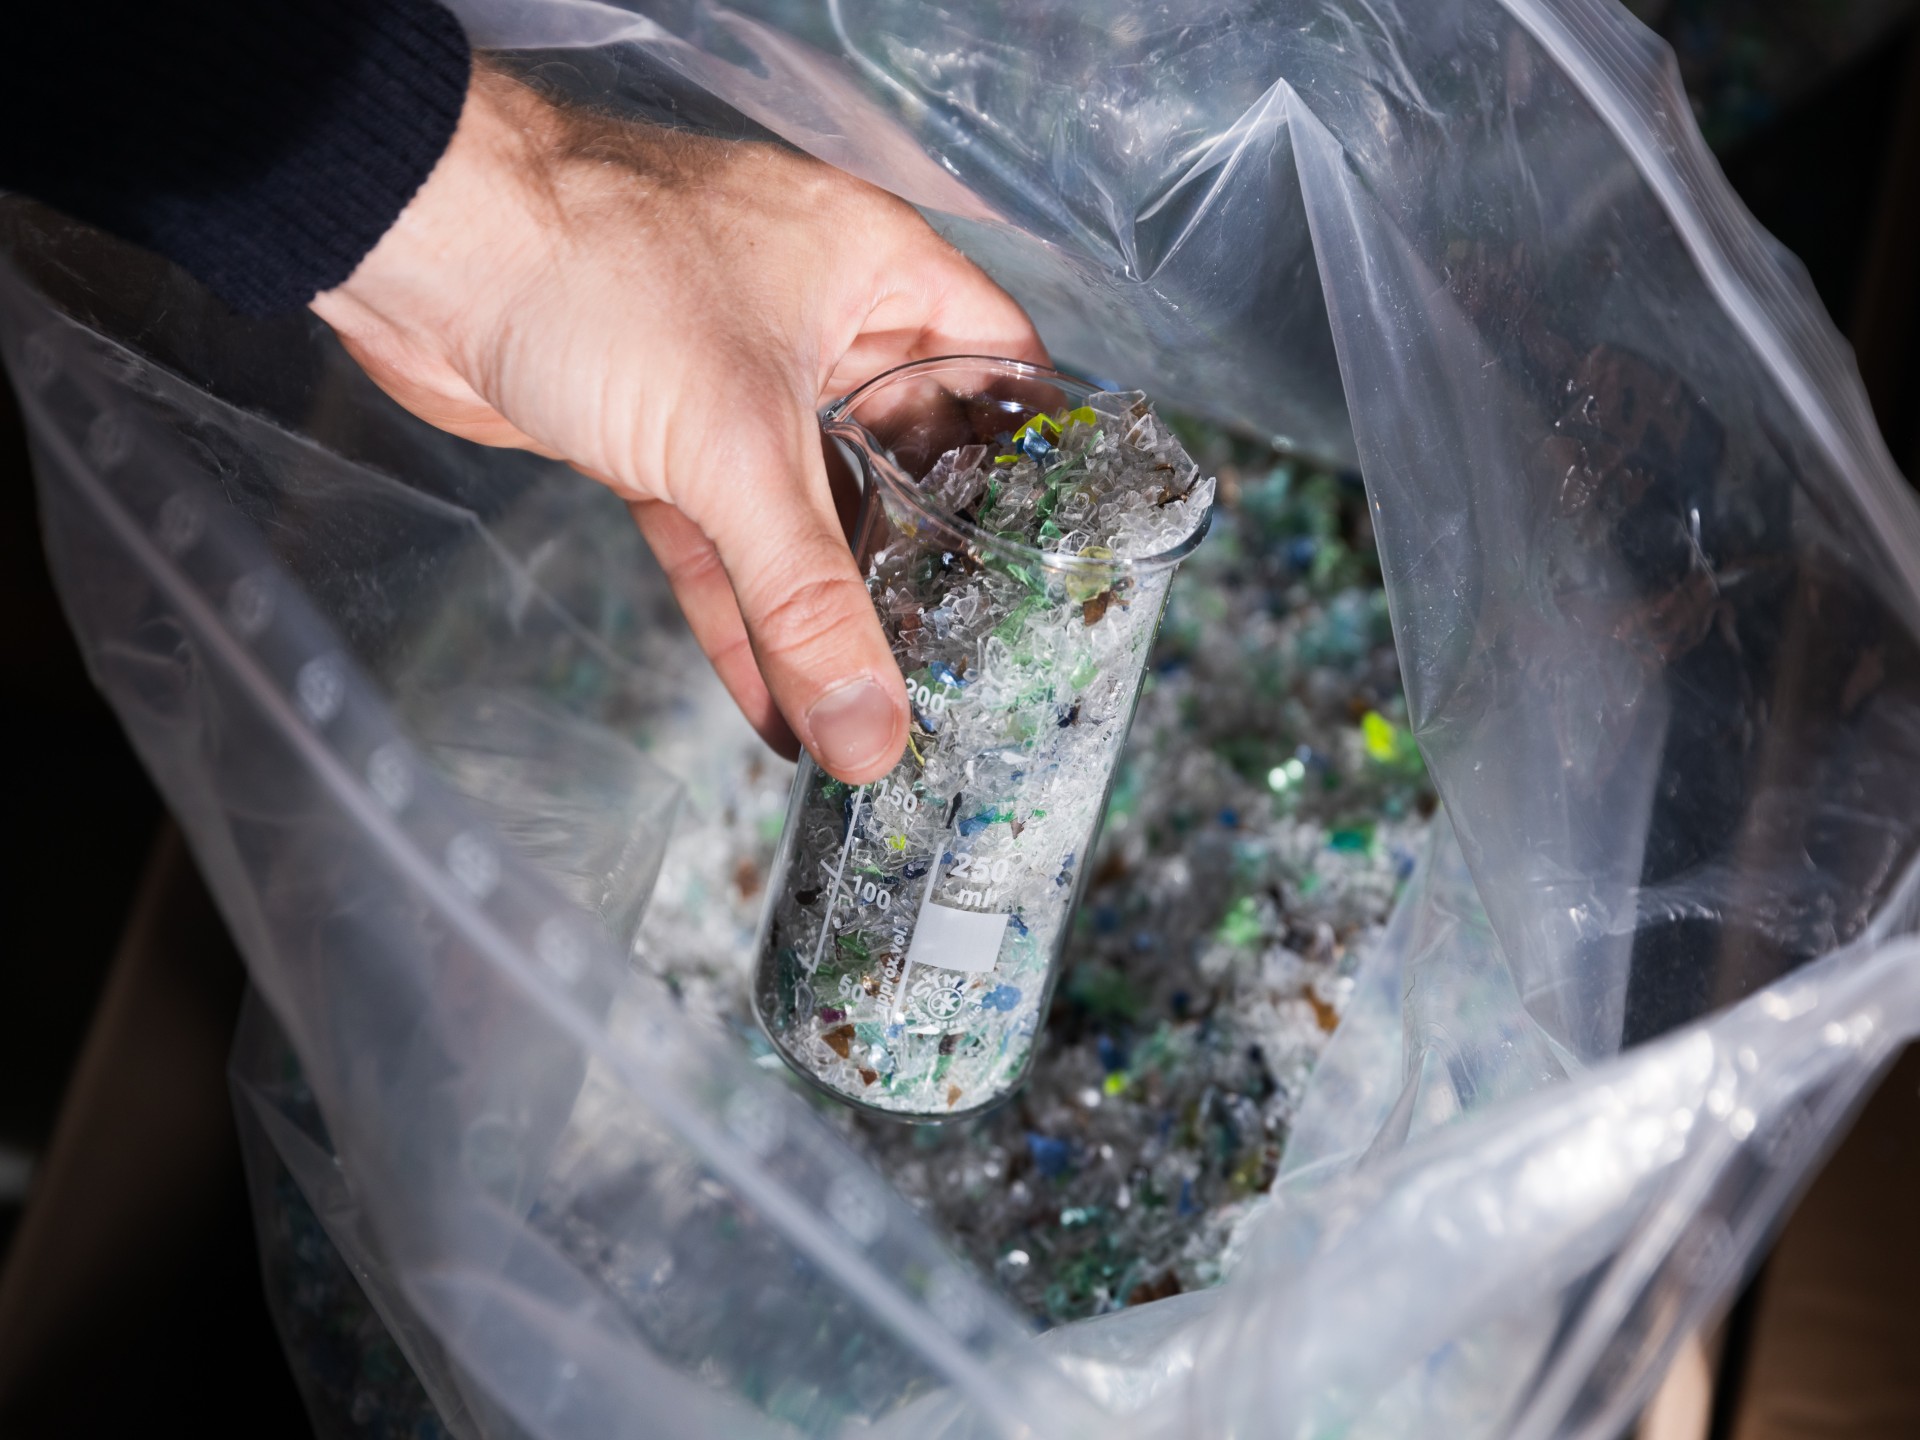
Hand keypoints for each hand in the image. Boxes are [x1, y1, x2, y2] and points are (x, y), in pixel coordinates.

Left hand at [312, 67, 1045, 782]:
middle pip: (906, 456)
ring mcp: (733, 381)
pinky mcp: (657, 435)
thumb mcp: (735, 444)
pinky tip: (772, 708)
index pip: (997, 362)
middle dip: (928, 561)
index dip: (1030, 454)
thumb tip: (871, 729)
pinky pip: (721, 541)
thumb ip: (808, 600)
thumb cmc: (594, 271)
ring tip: (869, 714)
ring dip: (826, 613)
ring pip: (807, 513)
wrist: (413, 247)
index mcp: (875, 272)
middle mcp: (816, 322)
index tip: (1055, 555)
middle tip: (968, 659)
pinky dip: (741, 618)